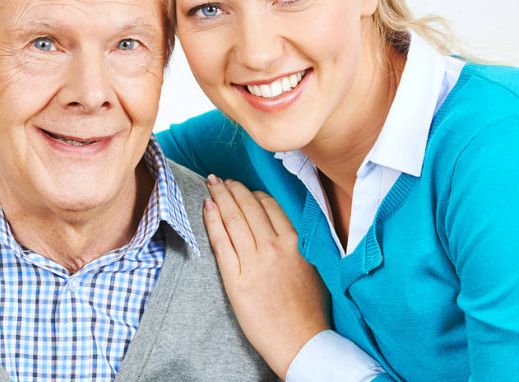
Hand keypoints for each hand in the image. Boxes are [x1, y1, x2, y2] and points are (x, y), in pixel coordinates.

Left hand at [202, 175, 329, 377]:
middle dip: (233, 189)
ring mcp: (254, 263)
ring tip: (211, 185)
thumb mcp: (311, 267)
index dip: (254, 194)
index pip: (270, 206)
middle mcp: (274, 248)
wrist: (298, 340)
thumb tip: (281, 226)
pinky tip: (207, 207)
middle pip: (249, 208)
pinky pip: (221, 242)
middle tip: (220, 179)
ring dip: (220, 197)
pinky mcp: (236, 279)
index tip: (244, 189)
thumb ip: (297, 243)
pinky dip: (212, 221)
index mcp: (295, 243)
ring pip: (233, 220)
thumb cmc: (308, 309)